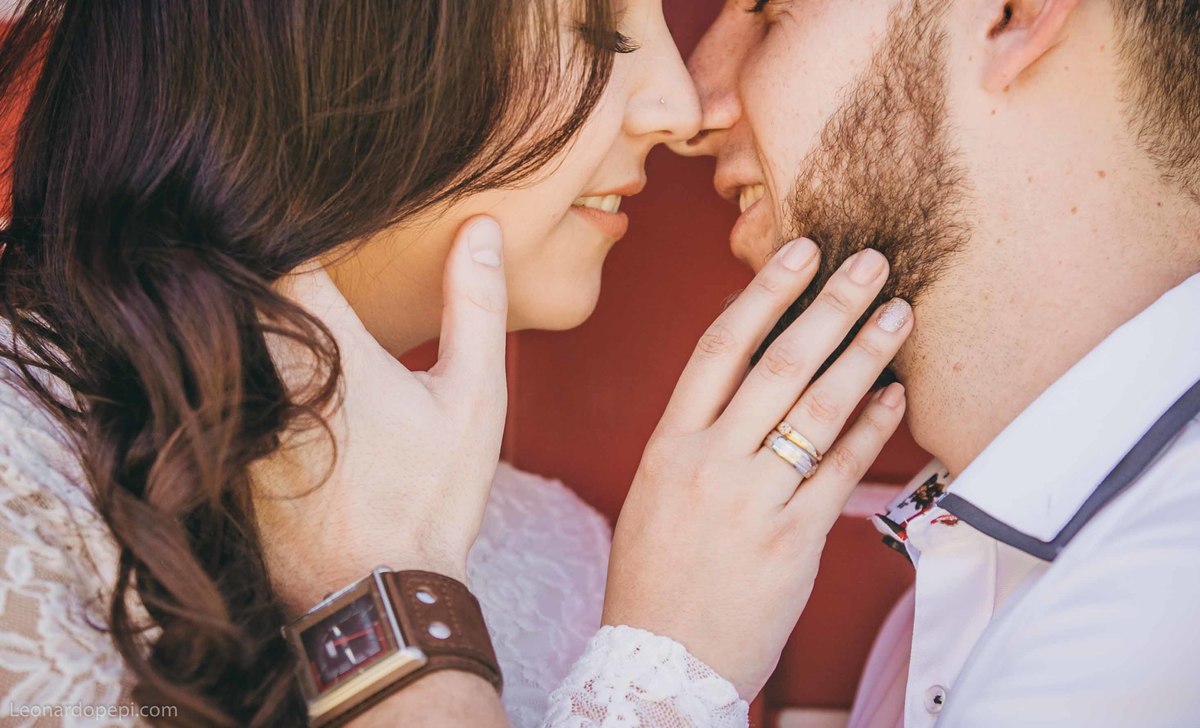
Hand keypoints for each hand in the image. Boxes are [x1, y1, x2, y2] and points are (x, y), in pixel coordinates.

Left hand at [251, 216, 507, 612]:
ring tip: (266, 302)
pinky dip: (233, 375)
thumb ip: (476, 305)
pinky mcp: (222, 462)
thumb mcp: (474, 396)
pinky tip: (258, 377)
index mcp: (327, 351)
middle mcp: (266, 379)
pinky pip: (215, 395)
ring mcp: (237, 424)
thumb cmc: (432, 496)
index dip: (296, 225)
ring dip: (239, 319)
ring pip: (220, 343)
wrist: (381, 595)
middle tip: (280, 241)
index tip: (314, 214)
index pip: (286, 255)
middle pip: (240, 292)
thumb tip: (479, 227)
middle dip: (260, 263)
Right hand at [603, 239, 911, 698]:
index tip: (800, 251)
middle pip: (780, 365)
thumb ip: (698, 438)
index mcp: (667, 445)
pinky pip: (842, 472)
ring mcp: (752, 502)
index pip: (719, 349)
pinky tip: (896, 396)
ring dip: (865, 354)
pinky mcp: (792, 541)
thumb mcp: (654, 493)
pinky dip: (873, 430)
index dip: (764, 294)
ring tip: (899, 314)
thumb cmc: (654, 577)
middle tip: (871, 261)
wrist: (658, 663)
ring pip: (819, 410)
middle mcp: (709, 463)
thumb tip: (751, 380)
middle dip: (832, 306)